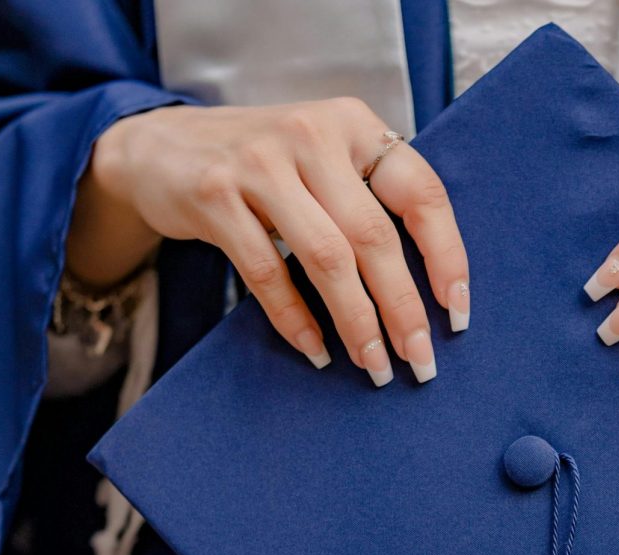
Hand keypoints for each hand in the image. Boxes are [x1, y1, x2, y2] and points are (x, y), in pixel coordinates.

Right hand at [68, 98, 468, 385]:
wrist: (161, 147)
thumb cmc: (265, 165)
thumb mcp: (324, 158)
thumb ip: (370, 198)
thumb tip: (430, 286)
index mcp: (354, 124)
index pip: (421, 193)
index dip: (446, 256)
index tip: (456, 312)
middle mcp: (312, 136)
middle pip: (374, 236)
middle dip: (403, 308)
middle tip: (419, 360)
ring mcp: (259, 163)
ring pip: (326, 258)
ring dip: (356, 322)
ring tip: (374, 366)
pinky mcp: (215, 196)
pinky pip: (266, 272)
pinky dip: (295, 319)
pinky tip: (317, 351)